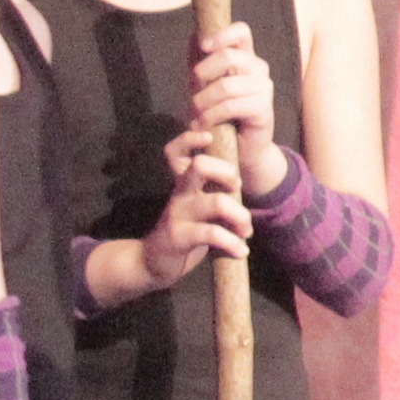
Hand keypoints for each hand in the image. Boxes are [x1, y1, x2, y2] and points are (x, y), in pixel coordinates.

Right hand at [126, 130, 249, 293]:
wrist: (152, 262)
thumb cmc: (185, 232)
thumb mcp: (199, 209)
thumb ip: (216, 194)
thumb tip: (241, 182)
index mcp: (185, 183)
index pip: (180, 150)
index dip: (193, 138)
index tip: (212, 139)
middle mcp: (180, 193)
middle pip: (200, 166)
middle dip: (228, 173)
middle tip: (238, 190)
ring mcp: (177, 214)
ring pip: (217, 202)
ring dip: (241, 217)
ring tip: (246, 231)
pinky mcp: (177, 237)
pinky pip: (212, 234)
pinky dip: (233, 243)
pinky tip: (240, 251)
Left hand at [185, 20, 283, 191]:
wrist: (238, 148)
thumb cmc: (219, 114)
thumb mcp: (204, 85)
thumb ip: (200, 62)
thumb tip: (194, 37)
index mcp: (245, 57)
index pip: (241, 32)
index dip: (222, 34)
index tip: (203, 46)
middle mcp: (258, 69)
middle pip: (229, 56)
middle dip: (202, 74)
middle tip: (191, 92)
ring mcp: (264, 88)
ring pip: (226, 85)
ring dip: (203, 102)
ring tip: (194, 115)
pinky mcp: (264, 109)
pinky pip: (232, 106)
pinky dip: (211, 116)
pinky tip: (203, 125)